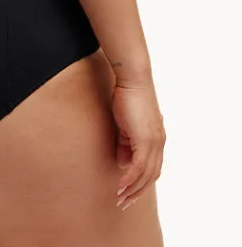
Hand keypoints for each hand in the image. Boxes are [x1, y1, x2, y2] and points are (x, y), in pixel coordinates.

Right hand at [111, 77, 165, 210]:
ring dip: (133, 188)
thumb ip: (126, 143)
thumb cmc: (128, 96)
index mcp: (157, 138)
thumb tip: (124, 162)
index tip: (129, 191)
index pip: (152, 167)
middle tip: (124, 202)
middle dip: (138, 191)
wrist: (132, 79)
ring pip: (146, 174)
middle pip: (152, 175)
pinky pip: (138, 166)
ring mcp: (154, 141)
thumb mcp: (126, 125)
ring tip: (120, 198)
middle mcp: (159, 142)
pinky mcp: (146, 139)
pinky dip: (130, 178)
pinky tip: (121, 185)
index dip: (141, 181)